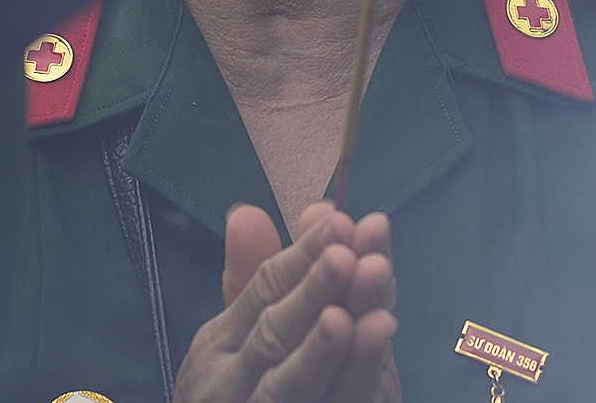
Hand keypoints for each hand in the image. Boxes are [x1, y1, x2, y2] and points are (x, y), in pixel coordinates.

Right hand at [174, 202, 400, 402]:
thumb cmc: (244, 391)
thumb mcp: (242, 336)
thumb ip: (254, 277)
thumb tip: (247, 211)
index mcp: (218, 350)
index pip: (260, 293)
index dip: (301, 257)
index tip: (339, 220)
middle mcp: (229, 387)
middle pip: (274, 337)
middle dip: (315, 292)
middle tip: (351, 253)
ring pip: (292, 386)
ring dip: (333, 345)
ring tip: (370, 304)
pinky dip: (354, 377)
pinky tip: (378, 344)